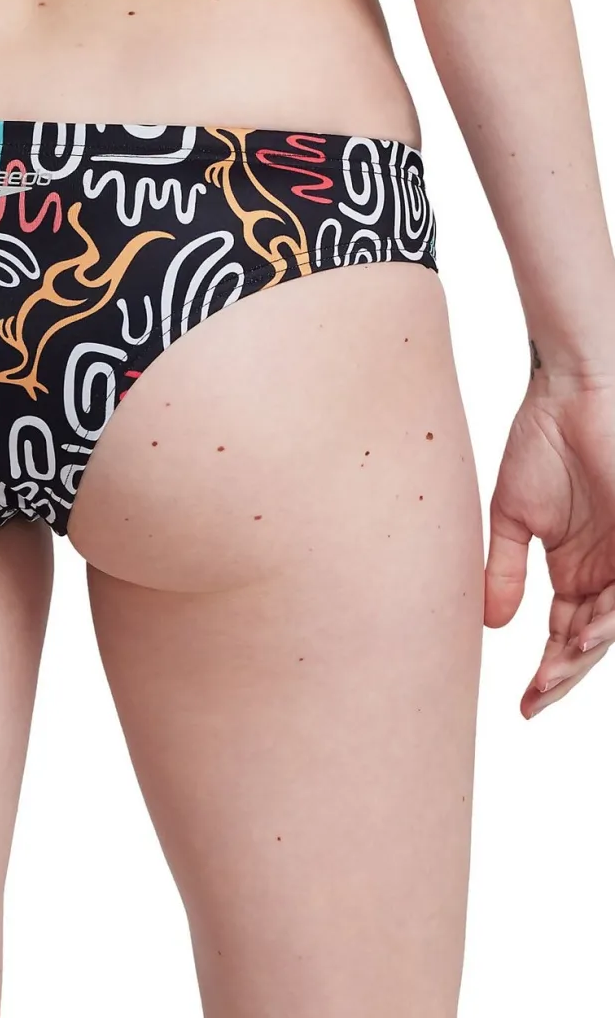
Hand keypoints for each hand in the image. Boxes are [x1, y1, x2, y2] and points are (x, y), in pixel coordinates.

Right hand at [484, 377, 614, 717]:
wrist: (571, 393)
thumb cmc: (542, 441)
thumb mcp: (514, 518)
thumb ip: (506, 571)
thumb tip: (491, 624)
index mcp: (578, 568)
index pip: (566, 632)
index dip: (549, 670)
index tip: (523, 702)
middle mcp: (608, 570)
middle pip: (591, 639)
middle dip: (564, 674)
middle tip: (535, 699)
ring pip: (614, 624)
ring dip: (584, 656)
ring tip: (552, 677)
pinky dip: (608, 621)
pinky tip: (580, 639)